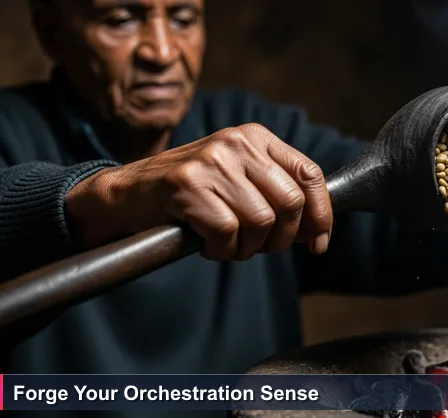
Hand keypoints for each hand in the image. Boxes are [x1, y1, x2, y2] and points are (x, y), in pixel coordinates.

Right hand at [66, 123, 331, 259]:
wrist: (127, 193)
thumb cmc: (191, 193)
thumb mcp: (238, 179)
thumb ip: (277, 194)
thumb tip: (317, 231)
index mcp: (256, 137)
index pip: (309, 174)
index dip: (321, 214)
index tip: (317, 243)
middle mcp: (237, 143)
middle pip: (290, 203)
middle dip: (281, 238)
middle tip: (258, 247)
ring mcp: (212, 162)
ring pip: (262, 222)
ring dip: (248, 247)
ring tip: (227, 243)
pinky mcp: (188, 186)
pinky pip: (228, 233)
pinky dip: (220, 250)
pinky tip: (206, 244)